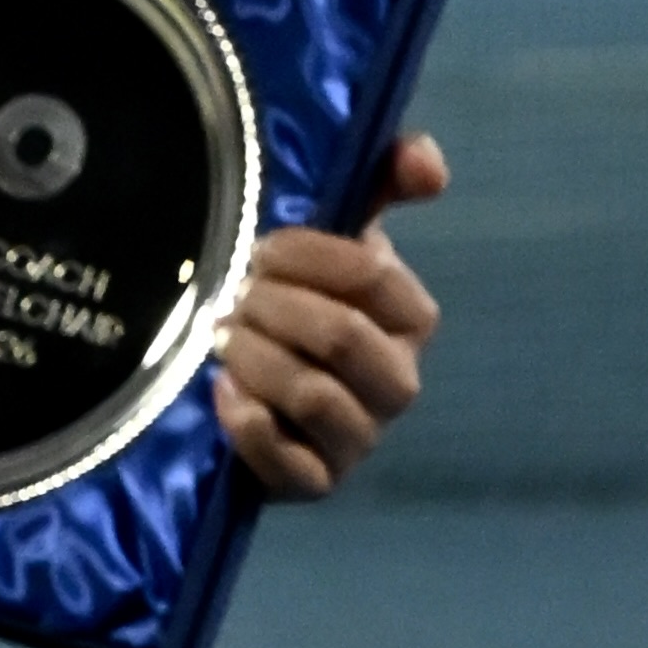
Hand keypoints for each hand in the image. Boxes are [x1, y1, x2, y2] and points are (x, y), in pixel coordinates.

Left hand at [212, 131, 448, 500]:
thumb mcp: (338, 236)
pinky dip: (249, 426)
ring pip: (314, 394)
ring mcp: (359, 437)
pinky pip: (289, 463)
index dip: (306, 256)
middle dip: (274, 308)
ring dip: (255, 359)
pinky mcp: (315, 483)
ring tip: (218, 338)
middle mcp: (396, 382)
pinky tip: (221, 394)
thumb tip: (429, 164)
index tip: (260, 250)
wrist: (256, 386)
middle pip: (341, 335)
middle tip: (231, 297)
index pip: (371, 275)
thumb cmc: (302, 302)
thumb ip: (382, 181)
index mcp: (410, 318)